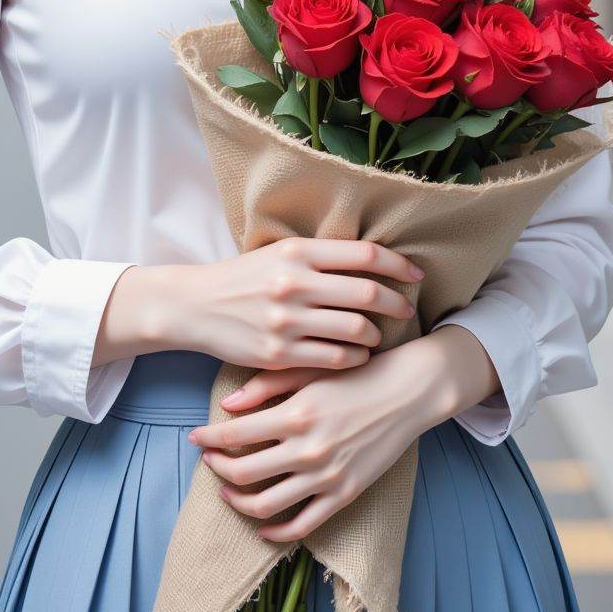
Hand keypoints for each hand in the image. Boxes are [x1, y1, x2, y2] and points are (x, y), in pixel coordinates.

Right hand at [178, 236, 423, 372]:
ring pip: (355, 330)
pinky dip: (354, 358)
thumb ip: (321, 257)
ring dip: (374, 335)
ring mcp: (287, 320)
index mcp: (298, 252)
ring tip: (375, 336)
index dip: (398, 265)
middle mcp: (295, 282)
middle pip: (366, 294)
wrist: (197, 305)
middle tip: (406, 309)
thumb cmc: (244, 278)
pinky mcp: (280, 353)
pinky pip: (335, 359)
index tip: (415, 275)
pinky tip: (356, 356)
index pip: (364, 254)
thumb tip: (372, 260)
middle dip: (395, 303)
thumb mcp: (279, 254)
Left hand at [187, 338, 451, 542]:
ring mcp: (326, 476)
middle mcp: (306, 449)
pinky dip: (275, 531)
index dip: (208, 438)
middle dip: (217, 467)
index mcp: (295, 414)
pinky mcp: (344, 495)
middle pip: (242, 472)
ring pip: (265, 504)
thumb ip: (266, 386)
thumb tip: (228, 406)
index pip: (234, 435)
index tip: (195, 436)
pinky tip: (262, 525)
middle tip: (208, 460)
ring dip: (238, 501)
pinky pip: (301, 525)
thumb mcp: (309, 371)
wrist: (406, 393)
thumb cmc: (355, 374)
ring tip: (228, 490)